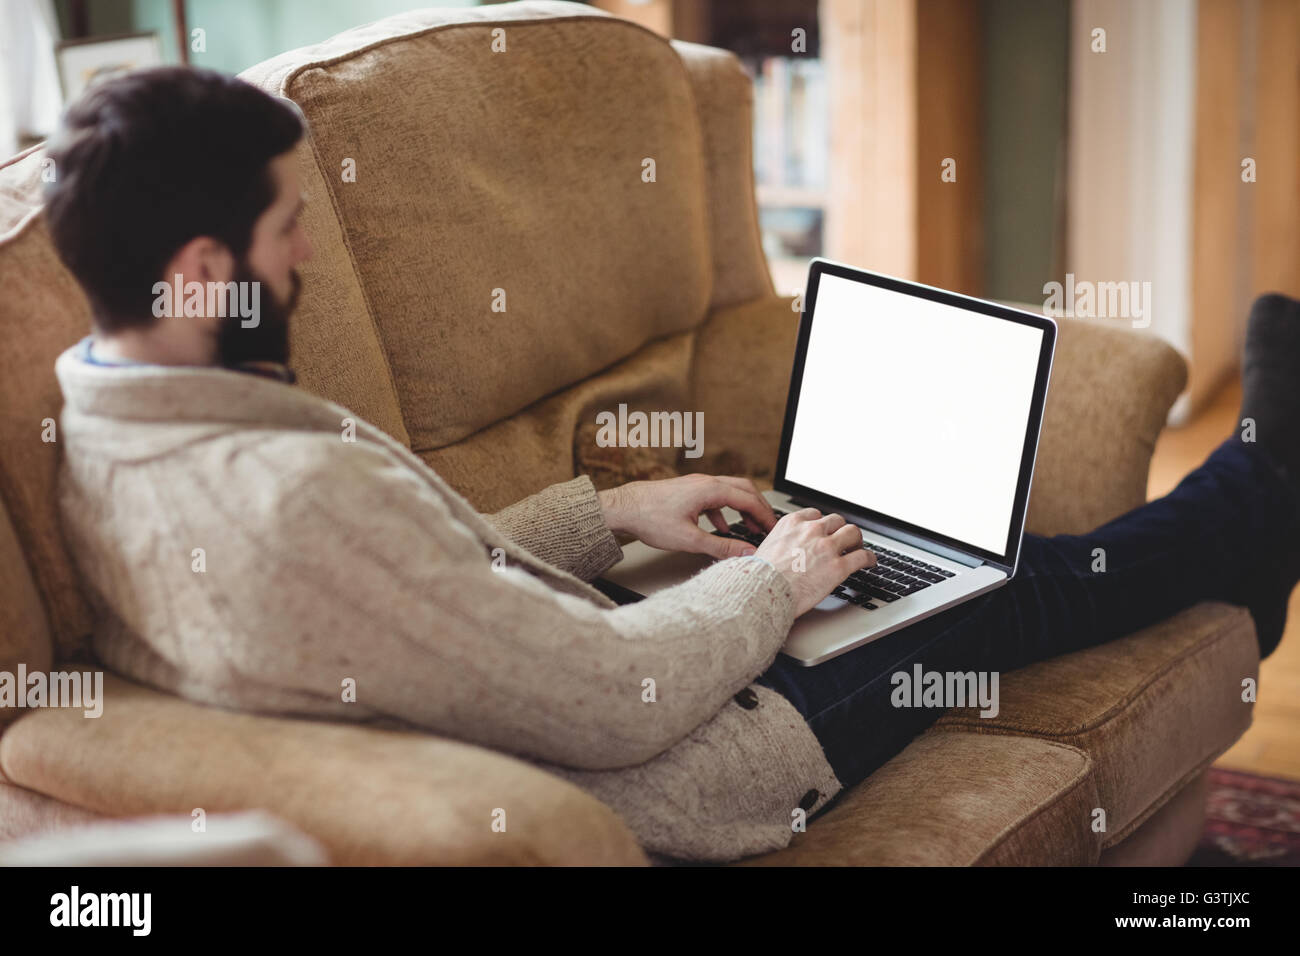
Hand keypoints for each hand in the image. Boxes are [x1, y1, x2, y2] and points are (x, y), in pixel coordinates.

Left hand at [597, 474, 777, 559]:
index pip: (749, 499)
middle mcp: (705, 482)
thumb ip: (721, 546)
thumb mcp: (689, 539)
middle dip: (758, 508)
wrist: (622, 508)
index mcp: (710, 489)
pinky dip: (724, 511)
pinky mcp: (687, 492)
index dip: (765, 515)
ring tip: (750, 527)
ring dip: (742, 509)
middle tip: (767, 526)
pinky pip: (714, 498)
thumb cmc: (650, 518)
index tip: (774, 529)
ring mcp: (695, 485)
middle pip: (743, 490)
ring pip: (729, 492)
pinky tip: (721, 526)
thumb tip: (745, 552)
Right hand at [753, 509, 876, 615]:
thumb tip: (779, 551)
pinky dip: (869, 558)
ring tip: (857, 548)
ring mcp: (827, 547)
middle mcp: (811, 530)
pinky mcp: (838, 567)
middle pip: (837, 521)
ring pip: (853, 533)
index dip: (823, 525)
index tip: (825, 531)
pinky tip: (869, 562)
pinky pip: (862, 556)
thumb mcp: (764, 548)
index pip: (815, 515)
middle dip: (840, 530)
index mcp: (792, 523)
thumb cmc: (759, 576)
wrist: (763, 592)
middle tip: (843, 540)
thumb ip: (779, 543)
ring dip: (856, 540)